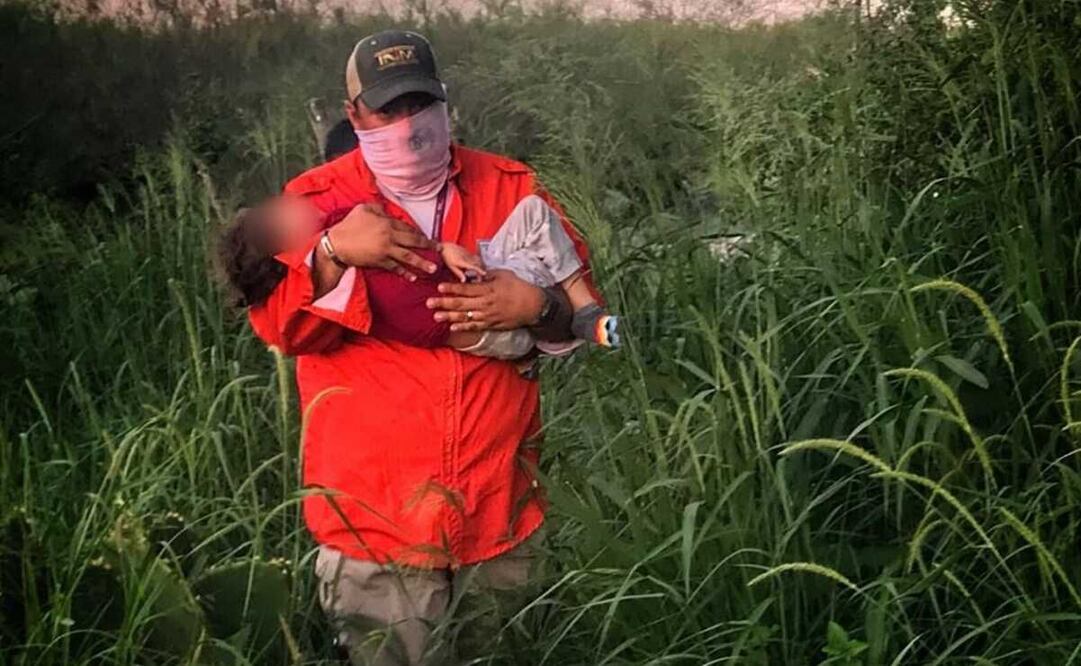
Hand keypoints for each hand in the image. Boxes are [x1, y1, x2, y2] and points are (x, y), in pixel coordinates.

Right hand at [326, 203, 438, 280]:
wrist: (336, 245)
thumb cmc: (349, 225)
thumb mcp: (363, 209)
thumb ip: (378, 208)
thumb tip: (387, 210)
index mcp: (387, 223)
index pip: (408, 228)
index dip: (419, 233)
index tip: (428, 237)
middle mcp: (389, 237)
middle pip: (413, 241)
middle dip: (428, 246)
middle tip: (440, 250)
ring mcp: (385, 251)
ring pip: (408, 257)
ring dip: (422, 263)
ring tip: (433, 268)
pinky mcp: (380, 262)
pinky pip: (395, 268)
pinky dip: (404, 273)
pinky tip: (413, 277)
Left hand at [426, 269, 544, 331]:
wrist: (533, 306)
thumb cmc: (519, 287)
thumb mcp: (503, 275)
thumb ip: (487, 274)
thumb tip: (474, 272)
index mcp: (488, 289)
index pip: (466, 289)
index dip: (452, 288)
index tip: (439, 287)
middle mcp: (485, 303)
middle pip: (461, 303)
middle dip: (444, 303)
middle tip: (428, 302)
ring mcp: (488, 315)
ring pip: (465, 316)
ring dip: (449, 316)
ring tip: (435, 316)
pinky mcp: (491, 324)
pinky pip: (475, 326)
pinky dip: (463, 327)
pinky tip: (452, 327)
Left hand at [440, 243, 486, 281]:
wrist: (446, 247)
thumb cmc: (447, 257)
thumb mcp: (451, 267)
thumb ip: (459, 273)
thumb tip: (464, 281)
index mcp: (463, 262)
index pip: (473, 266)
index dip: (479, 270)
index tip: (484, 273)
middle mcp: (467, 257)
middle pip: (478, 263)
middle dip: (481, 269)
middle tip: (480, 277)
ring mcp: (468, 254)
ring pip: (478, 259)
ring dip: (480, 265)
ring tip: (479, 271)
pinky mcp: (468, 252)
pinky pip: (475, 257)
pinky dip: (477, 261)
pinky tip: (476, 265)